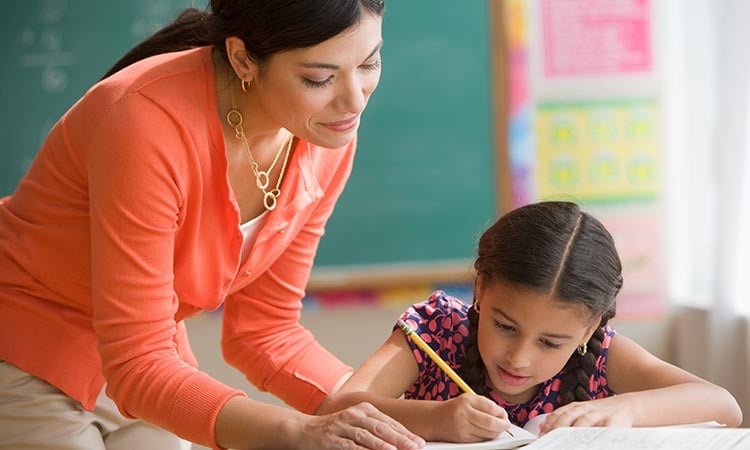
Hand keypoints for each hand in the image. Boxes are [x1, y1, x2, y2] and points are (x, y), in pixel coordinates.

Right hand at [299, 402, 424, 449]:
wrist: (303, 430)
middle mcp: (355, 415)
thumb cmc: (335, 430)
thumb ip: (375, 431)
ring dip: (385, 444)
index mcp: (364, 410)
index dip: (405, 433)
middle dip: (401, 439)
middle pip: (382, 427)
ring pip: (368, 435)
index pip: (389, 422)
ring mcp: (343, 426)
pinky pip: (351, 445)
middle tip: (416, 447)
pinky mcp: (332, 439)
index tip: (420, 442)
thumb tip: (399, 442)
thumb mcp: (356, 425)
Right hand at [432, 394, 510, 442]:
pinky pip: (481, 440)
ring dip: (496, 432)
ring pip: (487, 434)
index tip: (504, 415)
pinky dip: (487, 437)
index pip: (491, 408)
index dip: (501, 413)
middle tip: (506, 425)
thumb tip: (502, 415)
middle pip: (490, 423)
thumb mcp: (468, 400)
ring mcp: (461, 427)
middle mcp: (463, 413)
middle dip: (503, 425)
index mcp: (466, 400)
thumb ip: (485, 404)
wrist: (435, 419)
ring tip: (496, 428)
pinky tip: (486, 433)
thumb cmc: (455, 409)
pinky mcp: (461, 439)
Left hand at [538, 397, 633, 434]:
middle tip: (550, 438)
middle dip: (558, 427)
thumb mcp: (579, 412)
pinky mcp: (614, 421)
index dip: (550, 424)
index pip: (559, 414)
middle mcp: (586, 409)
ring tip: (567, 442)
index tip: (542, 434)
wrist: (625, 406)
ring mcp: (599, 414)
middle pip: (569, 416)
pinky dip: (598, 434)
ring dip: (575, 431)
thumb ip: (562, 418)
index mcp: (576, 407)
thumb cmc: (599, 413)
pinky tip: (592, 442)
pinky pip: (605, 428)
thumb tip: (542, 428)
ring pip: (585, 421)